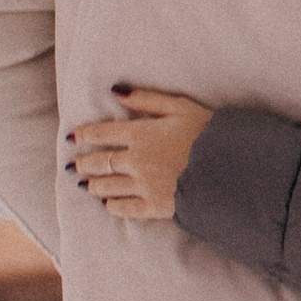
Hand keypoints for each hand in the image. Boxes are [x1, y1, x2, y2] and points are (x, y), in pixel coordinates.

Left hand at [66, 88, 210, 222]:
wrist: (229, 167)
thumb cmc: (208, 131)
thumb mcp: (180, 106)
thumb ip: (147, 99)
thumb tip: (116, 91)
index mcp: (141, 134)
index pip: (103, 133)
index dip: (84, 135)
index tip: (71, 139)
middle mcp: (136, 161)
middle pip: (101, 163)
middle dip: (84, 164)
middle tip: (73, 166)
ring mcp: (144, 186)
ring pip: (109, 187)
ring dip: (94, 186)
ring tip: (85, 186)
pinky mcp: (156, 207)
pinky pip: (127, 209)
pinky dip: (114, 207)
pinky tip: (109, 206)